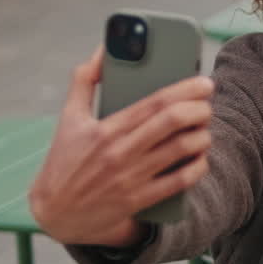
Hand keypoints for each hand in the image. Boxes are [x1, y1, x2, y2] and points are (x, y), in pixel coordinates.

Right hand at [29, 47, 214, 246]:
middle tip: (207, 104)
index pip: (154, 102)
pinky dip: (198, 167)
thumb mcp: (68, 118)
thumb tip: (103, 50)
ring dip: (202, 136)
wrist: (54, 213)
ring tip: (205, 129)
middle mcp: (120, 152)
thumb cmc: (64, 160)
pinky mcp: (139, 200)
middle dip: (199, 109)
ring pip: (181, 150)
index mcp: (106, 128)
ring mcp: (131, 178)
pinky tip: (201, 158)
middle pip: (172, 122)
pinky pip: (179, 182)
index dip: (185, 89)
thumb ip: (84, 80)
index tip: (203, 82)